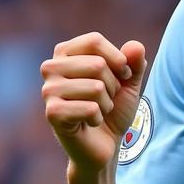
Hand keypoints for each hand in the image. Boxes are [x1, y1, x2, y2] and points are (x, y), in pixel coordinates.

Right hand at [41, 32, 146, 173]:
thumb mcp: (129, 82)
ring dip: (106, 104)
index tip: (122, 75)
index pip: (94, 41)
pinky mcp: (52, 113)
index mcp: (65, 52)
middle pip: (97, 64)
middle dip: (113, 86)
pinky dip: (98, 117)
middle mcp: (51, 67)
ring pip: (96, 87)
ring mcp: (48, 90)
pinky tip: (90, 122)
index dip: (118, 60)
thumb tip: (135, 46)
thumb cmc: (114, 108)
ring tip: (98, 110)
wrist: (105, 143)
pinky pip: (90, 108)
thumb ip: (135, 62)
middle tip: (105, 98)